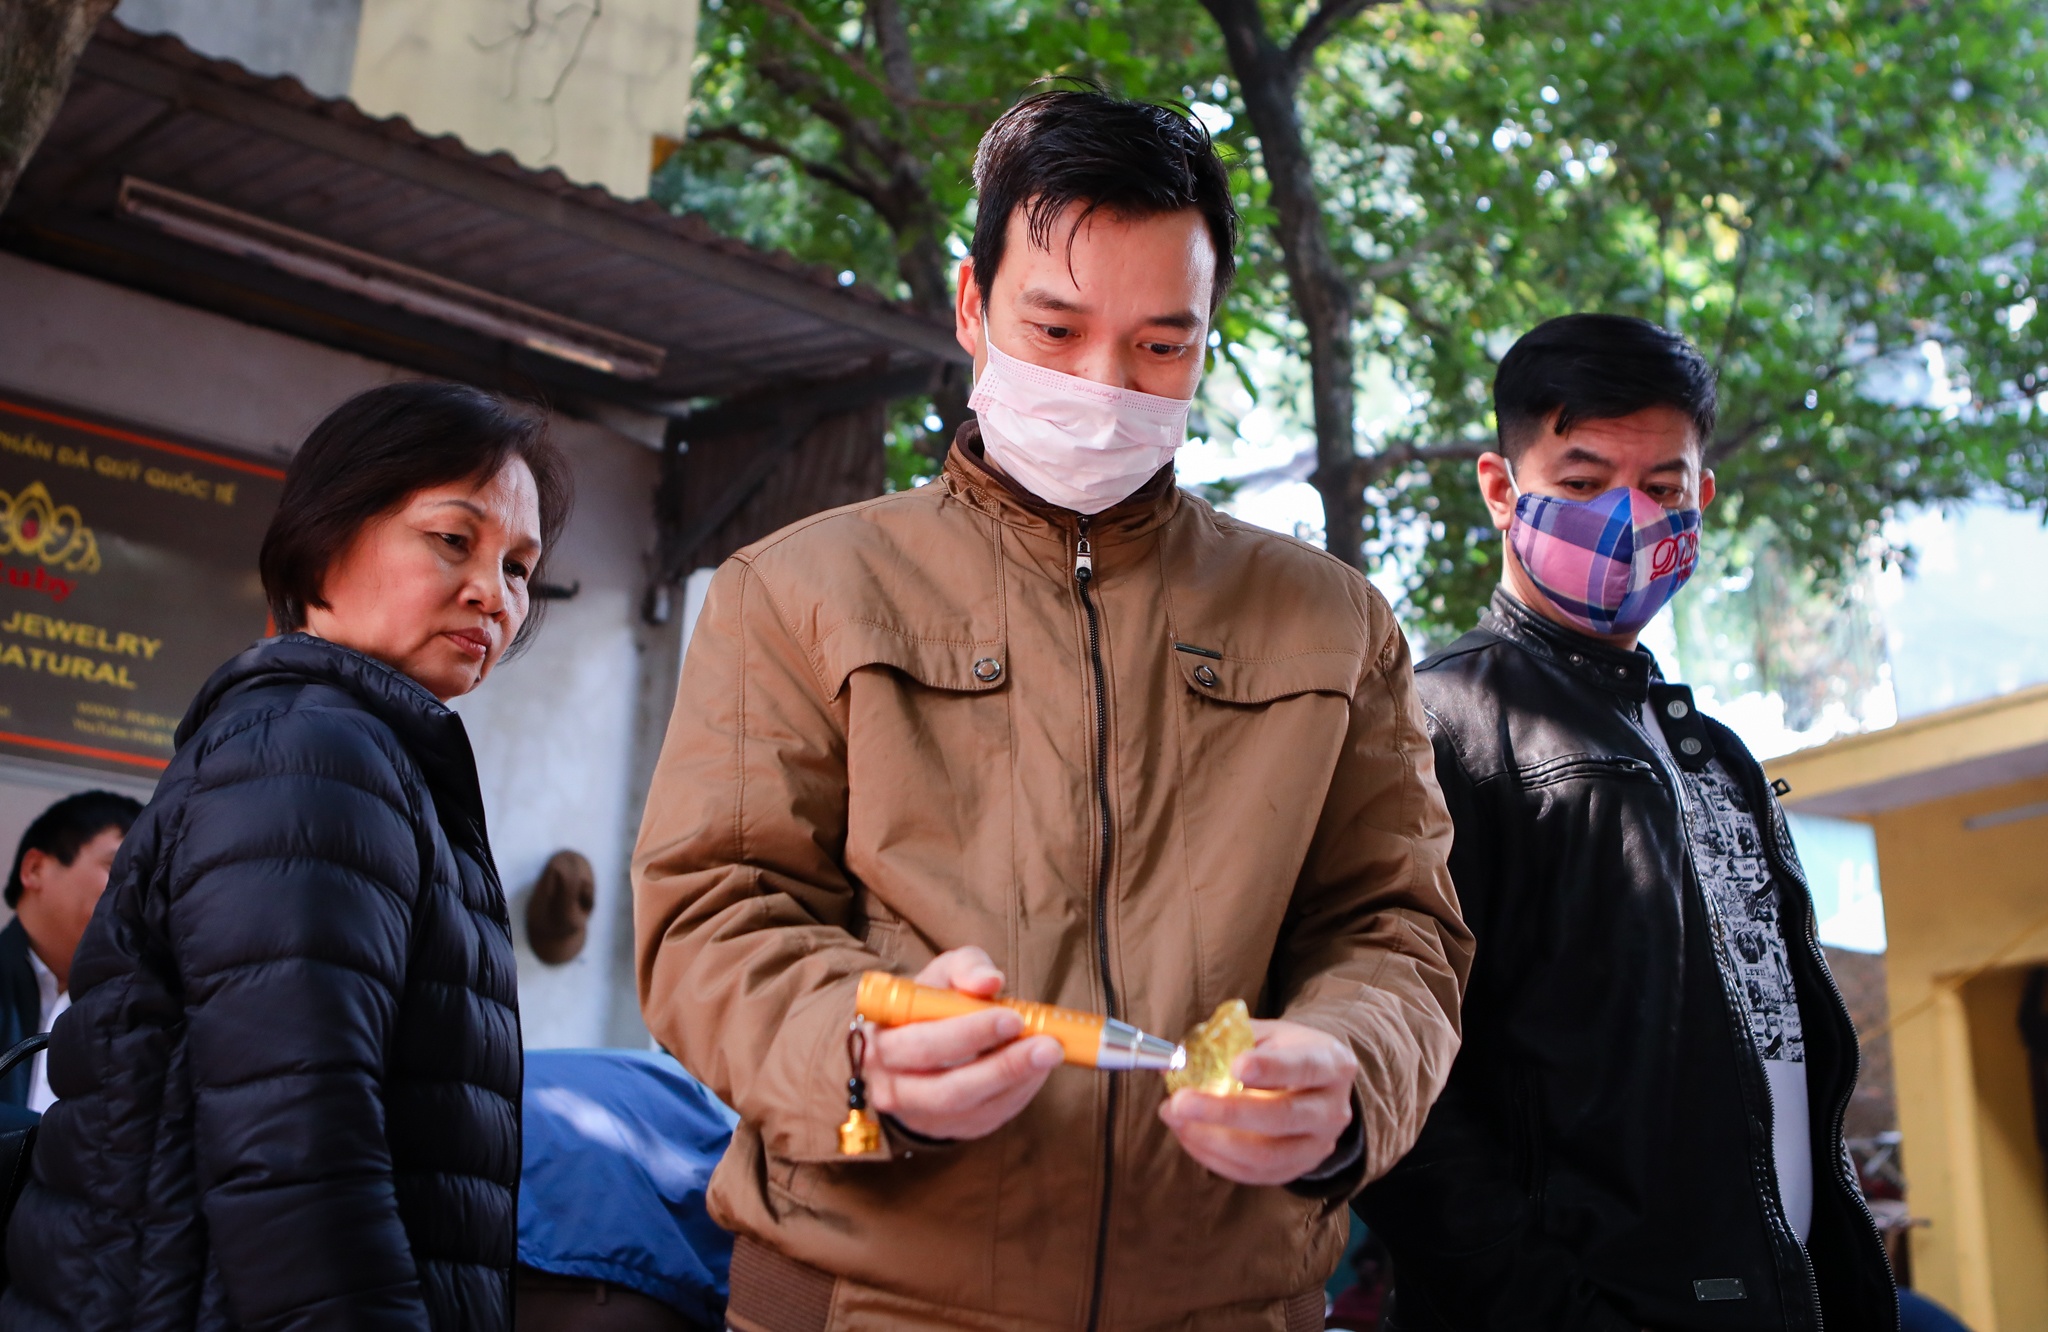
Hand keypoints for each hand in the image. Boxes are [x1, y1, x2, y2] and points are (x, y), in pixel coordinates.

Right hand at [864, 946, 1062, 1140]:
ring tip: (1051, 1052)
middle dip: (1002, 1065)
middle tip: (1045, 1044)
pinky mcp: (952, 1129)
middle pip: (947, 1088)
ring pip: (972, 1108)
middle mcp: (893, 1088)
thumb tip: (990, 981)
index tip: (1011, 1016)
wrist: (911, 1051)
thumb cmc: (927, 1006)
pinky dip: (1019, 1092)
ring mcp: (923, 1116)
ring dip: (1017, 1080)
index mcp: (882, 1043)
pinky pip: (989, 1117)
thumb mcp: (939, 975)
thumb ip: (964, 968)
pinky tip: (1038, 1068)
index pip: (920, 1044)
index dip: (967, 1033)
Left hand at [1158, 1019, 1357, 1185]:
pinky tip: (1189, 1135)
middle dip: (1226, 1112)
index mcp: (1331, 1063)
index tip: (1236, 1066)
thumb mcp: (1267, 1034)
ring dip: (1212, 1140)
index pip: (1304, 1067)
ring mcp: (1317, 1145)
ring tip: (1175, 1118)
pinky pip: (1253, 1173)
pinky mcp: (1296, 1169)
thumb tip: (1175, 1060)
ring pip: (1266, 1155)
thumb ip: (1228, 1041)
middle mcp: (1331, 1109)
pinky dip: (1214, 1157)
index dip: (1271, 1068)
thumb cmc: (1284, 1052)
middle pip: (1282, 1117)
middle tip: (1180, 1102)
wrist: (1314, 1084)